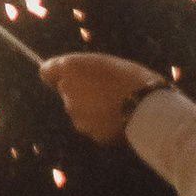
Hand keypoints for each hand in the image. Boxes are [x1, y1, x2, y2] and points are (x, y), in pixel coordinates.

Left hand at [40, 51, 165, 143]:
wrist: (149, 111)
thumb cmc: (132, 79)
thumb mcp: (107, 63)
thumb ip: (85, 69)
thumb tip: (76, 76)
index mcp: (71, 69)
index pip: (47, 72)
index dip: (57, 74)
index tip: (70, 77)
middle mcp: (67, 92)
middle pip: (66, 92)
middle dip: (80, 91)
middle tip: (106, 90)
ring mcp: (77, 115)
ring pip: (79, 111)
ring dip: (90, 109)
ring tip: (117, 106)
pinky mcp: (90, 132)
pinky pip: (93, 126)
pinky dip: (101, 123)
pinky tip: (119, 119)